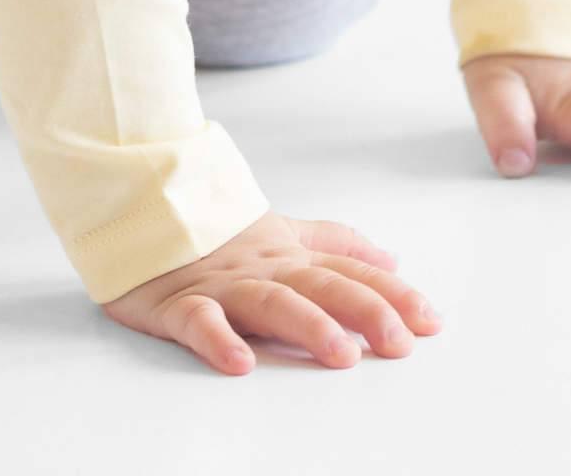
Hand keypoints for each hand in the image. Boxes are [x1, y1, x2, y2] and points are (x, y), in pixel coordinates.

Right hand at [99, 207, 443, 374]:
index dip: (391, 294)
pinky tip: (240, 362)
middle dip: (365, 311)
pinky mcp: (176, 302)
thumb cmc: (216, 232)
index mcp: (289, 255)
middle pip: (322, 285)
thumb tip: (391, 258)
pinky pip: (198, 320)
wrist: (140, 208)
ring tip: (340, 353)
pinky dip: (218, 340)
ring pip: (270, 301)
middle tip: (400, 341)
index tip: (430, 321)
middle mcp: (264, 268)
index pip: (350, 272)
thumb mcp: (284, 231)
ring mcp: (222, 284)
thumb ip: (337, 244)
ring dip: (307, 325)